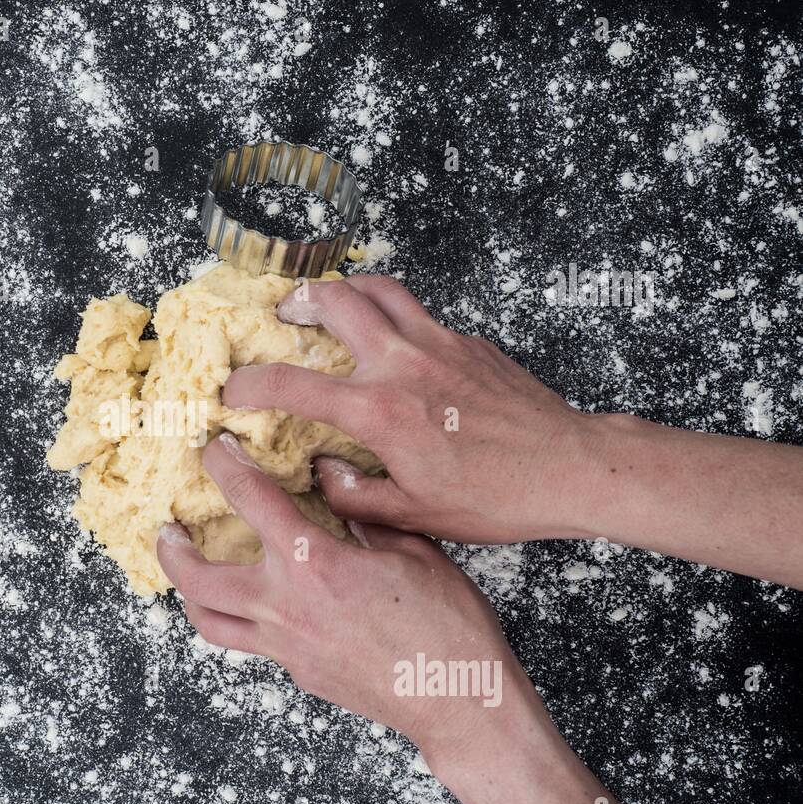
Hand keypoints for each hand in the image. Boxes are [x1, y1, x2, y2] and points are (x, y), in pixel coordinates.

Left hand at [156, 431, 721, 803]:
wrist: (459, 702)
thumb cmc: (449, 625)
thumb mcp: (415, 550)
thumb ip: (365, 513)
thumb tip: (334, 482)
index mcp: (315, 563)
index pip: (251, 500)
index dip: (226, 467)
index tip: (214, 448)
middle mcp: (286, 607)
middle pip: (200, 578)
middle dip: (174, 549)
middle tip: (167, 527)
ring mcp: (286, 647)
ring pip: (210, 623)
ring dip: (189, 594)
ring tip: (187, 571)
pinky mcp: (298, 673)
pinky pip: (251, 644)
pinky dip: (241, 619)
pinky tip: (257, 604)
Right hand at [222, 275, 595, 543]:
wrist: (571, 468)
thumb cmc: (496, 497)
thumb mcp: (412, 513)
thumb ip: (352, 495)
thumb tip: (322, 472)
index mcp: (380, 410)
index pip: (293, 383)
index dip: (250, 384)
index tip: (233, 390)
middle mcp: (404, 363)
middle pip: (337, 301)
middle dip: (297, 301)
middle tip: (282, 315)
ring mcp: (440, 344)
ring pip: (381, 289)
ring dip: (346, 289)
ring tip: (329, 303)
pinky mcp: (470, 342)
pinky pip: (419, 313)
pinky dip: (393, 315)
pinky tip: (393, 345)